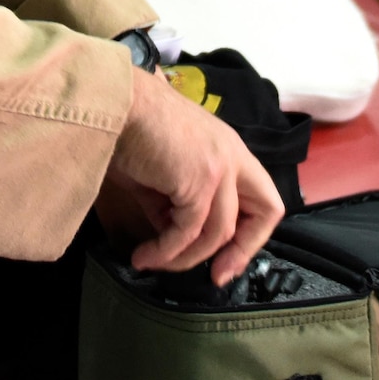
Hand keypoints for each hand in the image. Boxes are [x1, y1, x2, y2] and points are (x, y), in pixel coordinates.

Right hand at [98, 66, 283, 286]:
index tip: (224, 260)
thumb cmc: (128, 128)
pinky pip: (187, 231)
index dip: (250, 234)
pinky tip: (143, 256)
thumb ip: (172, 204)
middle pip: (266, 212)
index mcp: (228, 150)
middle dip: (243, 251)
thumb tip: (171, 237)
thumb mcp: (158, 173)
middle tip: (216, 277)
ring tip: (150, 263)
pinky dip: (165, 251)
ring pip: (218, 232)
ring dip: (183, 258)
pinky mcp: (200, 179)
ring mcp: (220, 167)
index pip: (262, 197)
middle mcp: (233, 156)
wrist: (112, 102)